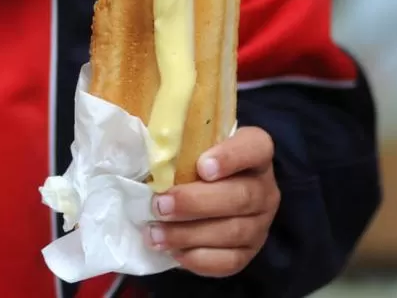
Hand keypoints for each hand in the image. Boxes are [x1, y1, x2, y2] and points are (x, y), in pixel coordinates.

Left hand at [146, 127, 280, 277]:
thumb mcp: (187, 142)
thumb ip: (172, 139)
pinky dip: (198, 259)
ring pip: (232, 232)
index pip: (255, 147)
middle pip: (241, 197)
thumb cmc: (193, 160)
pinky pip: (229, 261)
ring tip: (155, 233)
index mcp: (254, 151)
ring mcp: (260, 223)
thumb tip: (132, 135)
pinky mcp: (249, 252)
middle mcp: (264, 188)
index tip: (201, 167)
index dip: (230, 157)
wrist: (209, 193)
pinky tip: (173, 251)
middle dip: (195, 203)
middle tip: (159, 205)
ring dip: (188, 234)